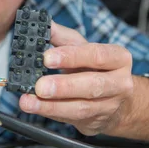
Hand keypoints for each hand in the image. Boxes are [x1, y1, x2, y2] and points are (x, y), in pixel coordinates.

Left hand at [19, 21, 133, 135]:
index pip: (96, 55)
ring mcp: (109, 106)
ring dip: (51, 106)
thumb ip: (62, 36)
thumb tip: (43, 25)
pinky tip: (36, 108)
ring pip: (81, 108)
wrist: (115, 99)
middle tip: (40, 86)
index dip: (71, 57)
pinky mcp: (96, 122)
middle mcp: (119, 83)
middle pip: (92, 85)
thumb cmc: (95, 67)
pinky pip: (71, 119)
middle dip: (63, 86)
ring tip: (29, 101)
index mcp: (118, 58)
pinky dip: (51, 113)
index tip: (47, 58)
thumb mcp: (82, 47)